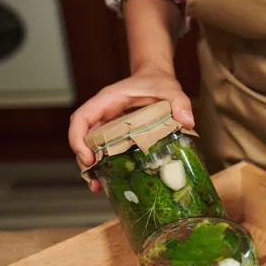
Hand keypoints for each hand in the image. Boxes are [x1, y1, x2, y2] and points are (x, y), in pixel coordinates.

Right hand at [68, 66, 192, 191]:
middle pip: (82, 138)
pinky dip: (104, 166)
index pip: (81, 118)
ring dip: (91, 168)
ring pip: (90, 147)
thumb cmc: (158, 81)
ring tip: (99, 187)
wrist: (156, 78)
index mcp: (107, 100)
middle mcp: (102, 114)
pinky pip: (104, 150)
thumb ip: (179, 102)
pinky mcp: (115, 135)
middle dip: (83, 160)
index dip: (78, 139)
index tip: (87, 158)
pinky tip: (110, 181)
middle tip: (95, 181)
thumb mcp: (170, 88)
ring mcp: (107, 125)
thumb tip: (187, 121)